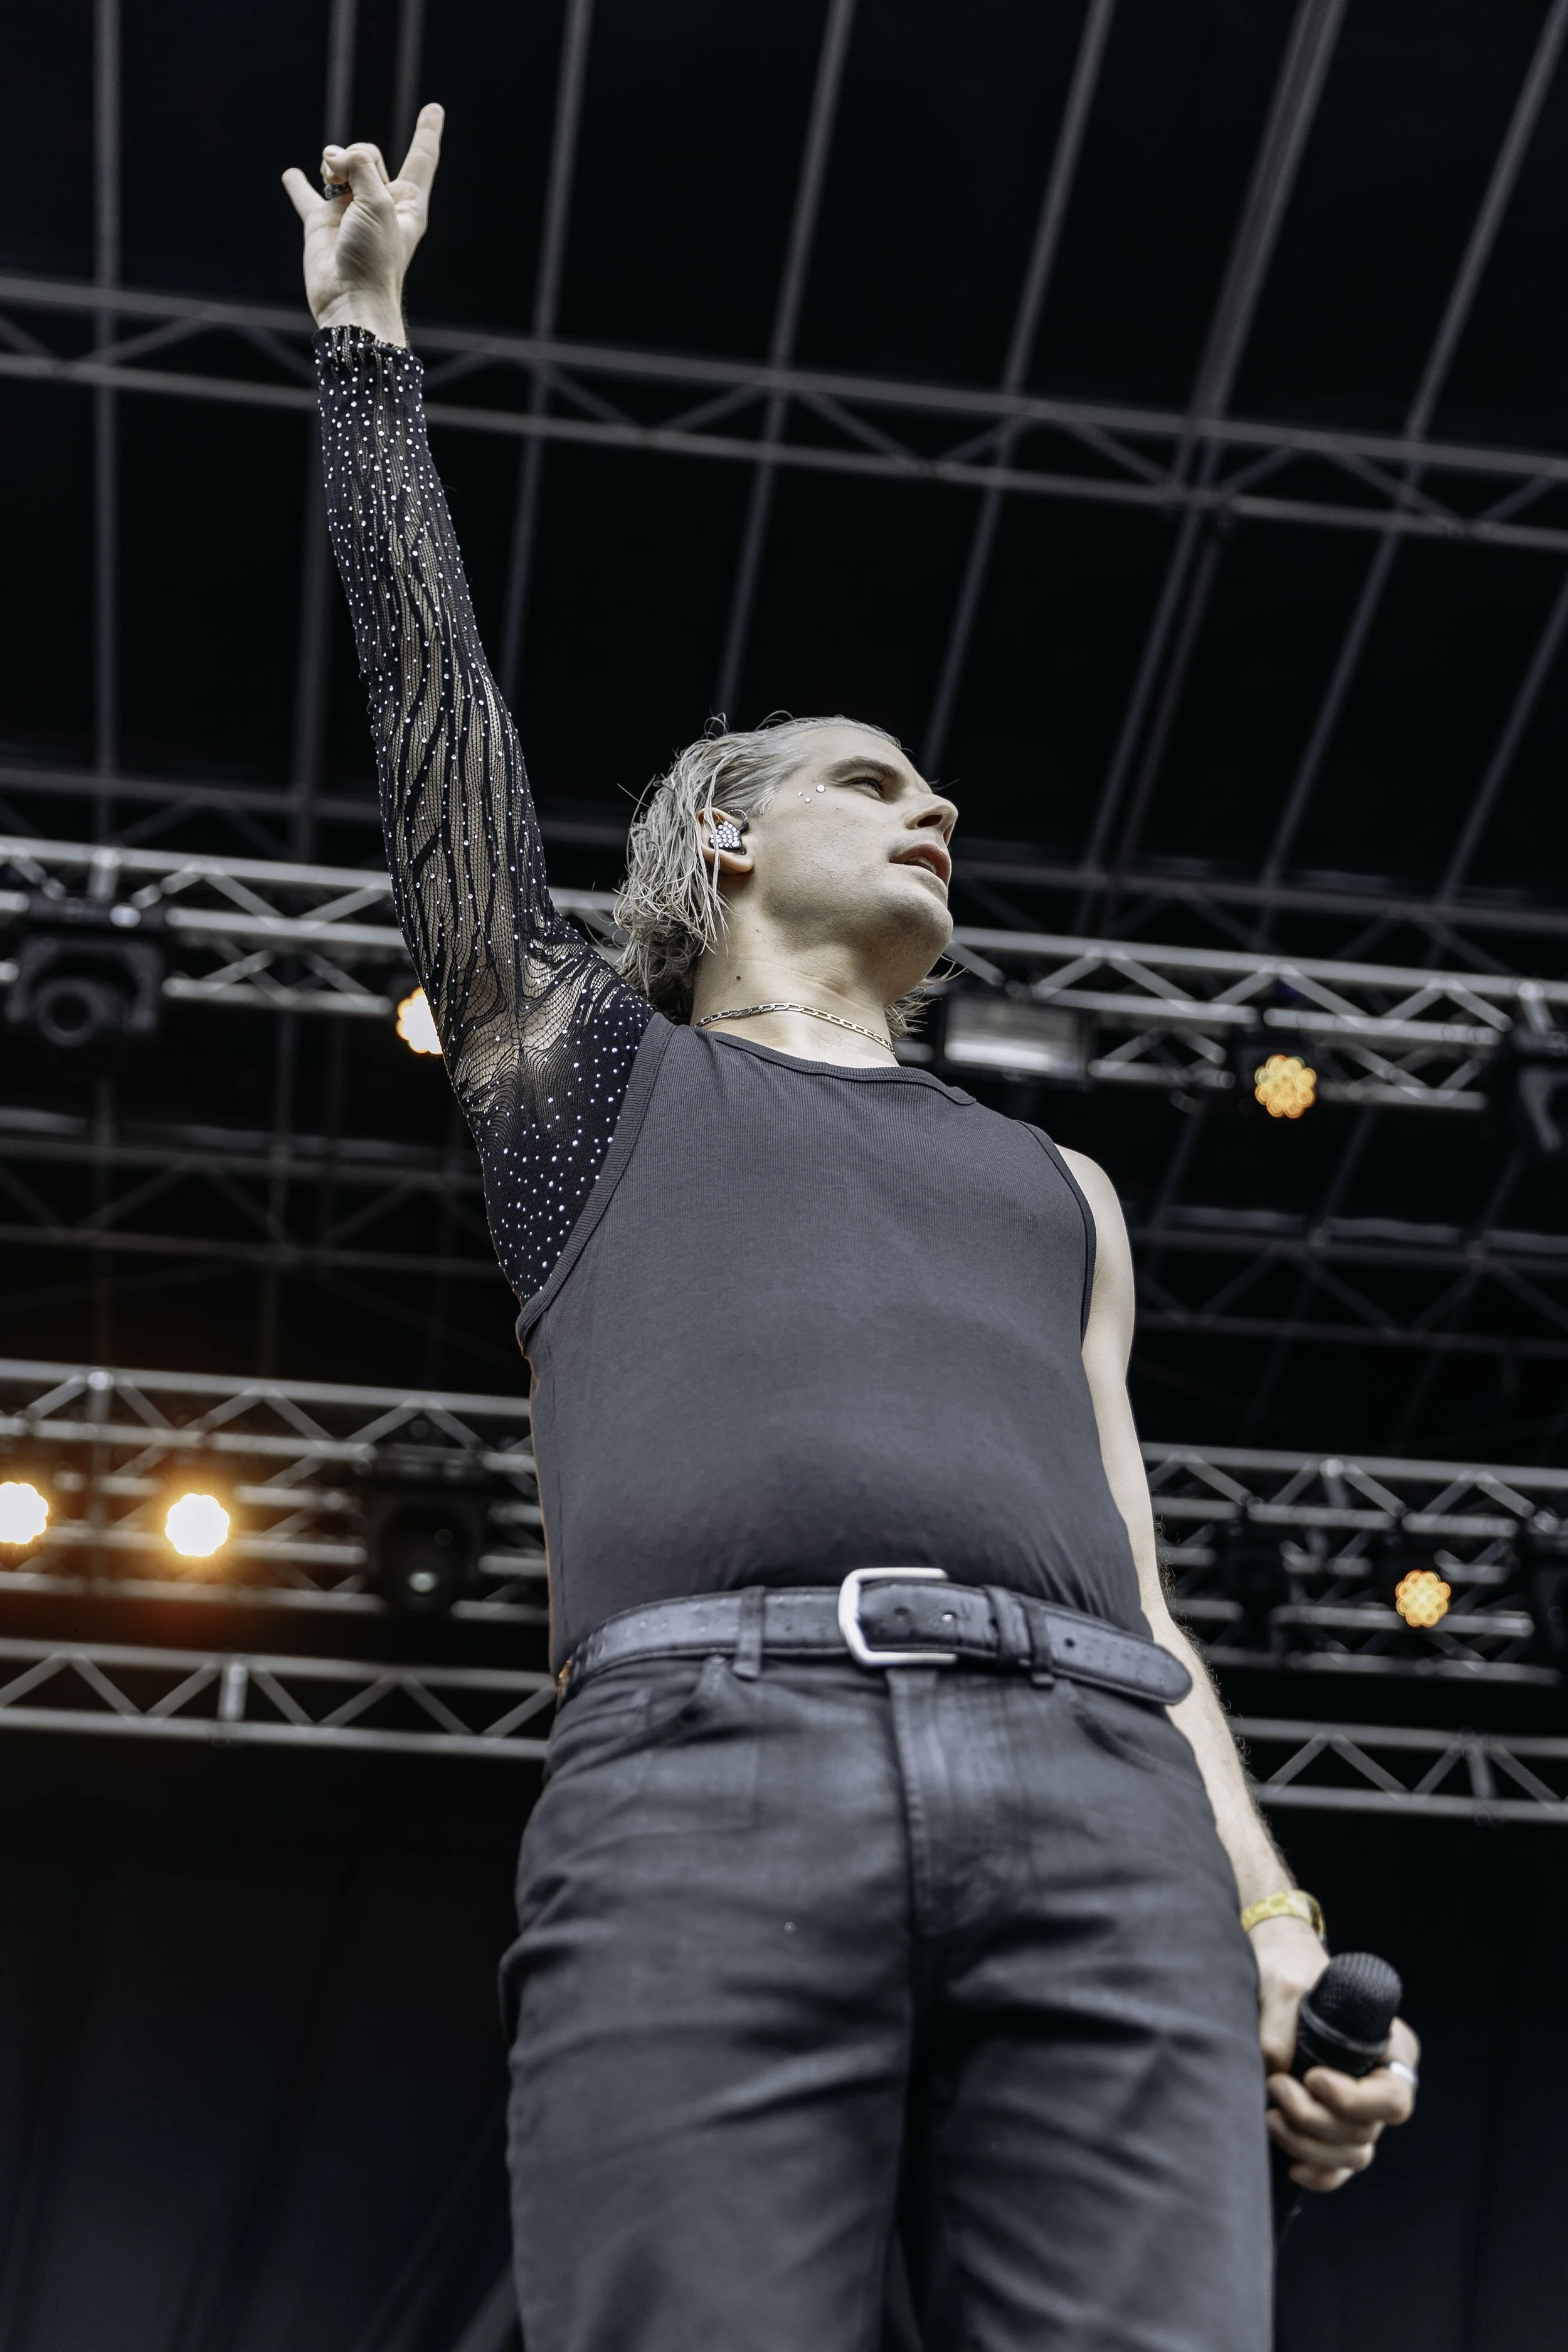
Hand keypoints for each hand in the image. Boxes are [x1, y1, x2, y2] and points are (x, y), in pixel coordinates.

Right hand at [281, 101, 443, 345]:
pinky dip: (299, 184)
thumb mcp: (379, 203)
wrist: (349, 299)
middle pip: (368, 153)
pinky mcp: (322, 223)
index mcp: (406, 201)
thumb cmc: (374, 259)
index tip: (435, 108)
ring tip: (331, 184)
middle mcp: (380, 203)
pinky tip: (292, 176)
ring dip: (330, 163)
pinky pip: (307, 196)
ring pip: (338, 165)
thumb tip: (331, 158)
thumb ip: (359, 167)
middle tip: (345, 179)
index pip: (421, 158)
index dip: (427, 132)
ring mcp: (350, 211)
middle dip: (355, 155)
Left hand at [1251, 1915, 1418, 2189]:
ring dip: (1310, 2146)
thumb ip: (1279, 2026)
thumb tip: (1274, 2071)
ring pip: (1353, 2154)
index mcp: (1391, 2046)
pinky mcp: (1337, 2125)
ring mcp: (1363, 2109)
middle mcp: (1382, 2082)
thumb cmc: (1288, 1969)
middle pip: (1365, 2131)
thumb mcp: (1282, 1984)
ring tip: (1270, 2117)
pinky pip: (1340, 2168)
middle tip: (1276, 2088)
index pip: (1393, 2097)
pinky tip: (1292, 2166)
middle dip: (1316, 2120)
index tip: (1312, 2078)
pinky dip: (1319, 2173)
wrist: (1276, 1971)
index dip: (1353, 2100)